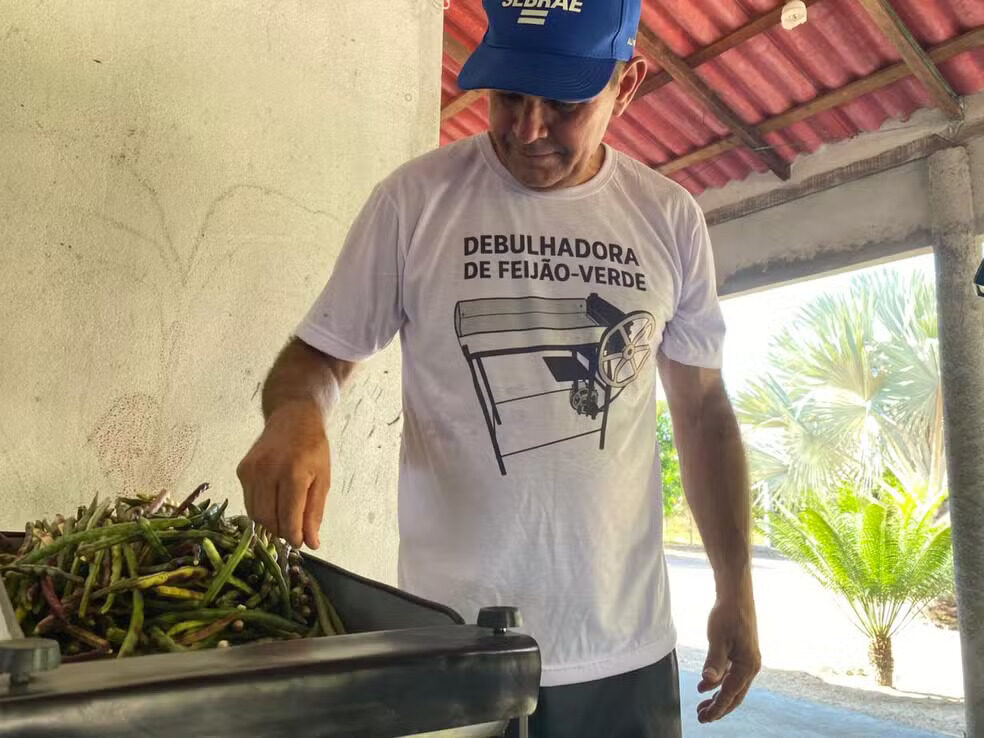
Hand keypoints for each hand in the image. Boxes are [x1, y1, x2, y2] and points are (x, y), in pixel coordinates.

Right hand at [237, 401, 331, 548]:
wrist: (292, 417)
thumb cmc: (313, 448)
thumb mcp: (323, 479)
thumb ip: (315, 513)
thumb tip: (311, 542)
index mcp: (293, 473)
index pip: (288, 518)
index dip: (294, 536)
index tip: (300, 542)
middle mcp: (268, 471)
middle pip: (268, 519)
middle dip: (281, 531)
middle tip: (293, 531)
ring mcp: (251, 470)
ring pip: (254, 513)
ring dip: (270, 522)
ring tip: (285, 516)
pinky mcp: (241, 470)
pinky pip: (249, 501)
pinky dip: (261, 508)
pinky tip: (274, 500)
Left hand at [696, 588, 760, 722]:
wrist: (735, 593)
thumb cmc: (728, 614)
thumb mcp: (718, 638)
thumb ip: (714, 661)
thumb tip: (708, 681)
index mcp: (748, 665)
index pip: (731, 694)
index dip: (717, 708)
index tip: (704, 718)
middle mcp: (750, 665)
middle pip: (735, 695)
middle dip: (718, 708)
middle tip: (701, 717)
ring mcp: (746, 659)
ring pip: (732, 686)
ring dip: (718, 696)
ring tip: (702, 706)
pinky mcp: (741, 653)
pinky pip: (730, 674)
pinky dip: (718, 682)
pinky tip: (704, 686)